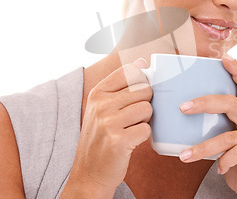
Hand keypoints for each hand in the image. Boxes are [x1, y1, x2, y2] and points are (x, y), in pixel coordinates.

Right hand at [67, 58, 152, 194]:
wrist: (89, 173)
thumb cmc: (101, 137)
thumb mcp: (102, 107)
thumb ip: (121, 85)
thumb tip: (143, 62)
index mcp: (97, 93)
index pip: (130, 71)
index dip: (141, 80)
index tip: (137, 94)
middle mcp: (101, 105)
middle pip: (144, 89)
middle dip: (145, 103)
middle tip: (132, 118)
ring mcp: (108, 123)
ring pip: (147, 108)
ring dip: (145, 120)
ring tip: (131, 129)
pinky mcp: (118, 141)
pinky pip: (147, 129)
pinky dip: (143, 136)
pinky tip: (131, 141)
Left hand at [178, 55, 236, 198]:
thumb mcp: (227, 145)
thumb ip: (218, 129)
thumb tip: (186, 118)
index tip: (224, 58)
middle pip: (231, 103)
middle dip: (205, 102)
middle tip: (183, 107)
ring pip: (228, 136)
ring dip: (203, 148)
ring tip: (185, 157)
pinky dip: (224, 161)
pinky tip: (219, 169)